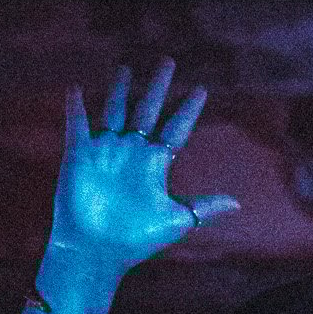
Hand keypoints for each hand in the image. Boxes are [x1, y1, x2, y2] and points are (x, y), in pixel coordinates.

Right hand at [48, 59, 238, 278]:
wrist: (97, 252)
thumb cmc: (136, 240)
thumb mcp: (176, 220)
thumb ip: (204, 207)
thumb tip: (237, 203)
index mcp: (156, 164)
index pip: (176, 128)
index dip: (188, 109)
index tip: (202, 90)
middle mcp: (133, 152)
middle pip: (148, 109)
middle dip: (158, 86)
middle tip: (168, 61)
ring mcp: (106, 152)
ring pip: (115, 111)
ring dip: (119, 90)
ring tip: (126, 69)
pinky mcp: (80, 156)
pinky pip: (77, 125)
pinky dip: (75, 108)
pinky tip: (75, 88)